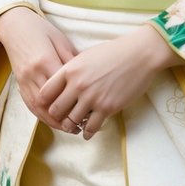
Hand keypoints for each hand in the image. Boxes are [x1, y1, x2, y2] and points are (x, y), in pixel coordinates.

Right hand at [0, 6, 77, 131]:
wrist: (15, 25)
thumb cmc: (41, 29)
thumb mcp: (60, 40)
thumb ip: (71, 60)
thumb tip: (87, 76)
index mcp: (45, 60)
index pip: (62, 88)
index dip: (75, 101)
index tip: (89, 109)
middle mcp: (33, 73)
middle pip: (50, 102)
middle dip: (65, 116)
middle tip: (81, 125)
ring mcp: (24, 80)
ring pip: (38, 108)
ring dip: (53, 121)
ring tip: (69, 128)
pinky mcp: (19, 83)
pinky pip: (29, 104)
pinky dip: (42, 115)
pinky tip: (53, 120)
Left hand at [38, 23, 181, 138]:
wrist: (139, 55)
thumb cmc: (113, 52)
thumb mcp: (85, 56)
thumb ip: (71, 70)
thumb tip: (60, 85)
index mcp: (70, 69)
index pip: (45, 92)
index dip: (45, 101)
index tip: (49, 105)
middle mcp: (78, 85)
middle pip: (56, 110)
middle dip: (57, 116)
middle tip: (62, 118)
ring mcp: (92, 97)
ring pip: (71, 122)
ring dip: (71, 126)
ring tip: (74, 126)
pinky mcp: (107, 108)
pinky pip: (90, 128)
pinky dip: (86, 133)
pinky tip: (87, 132)